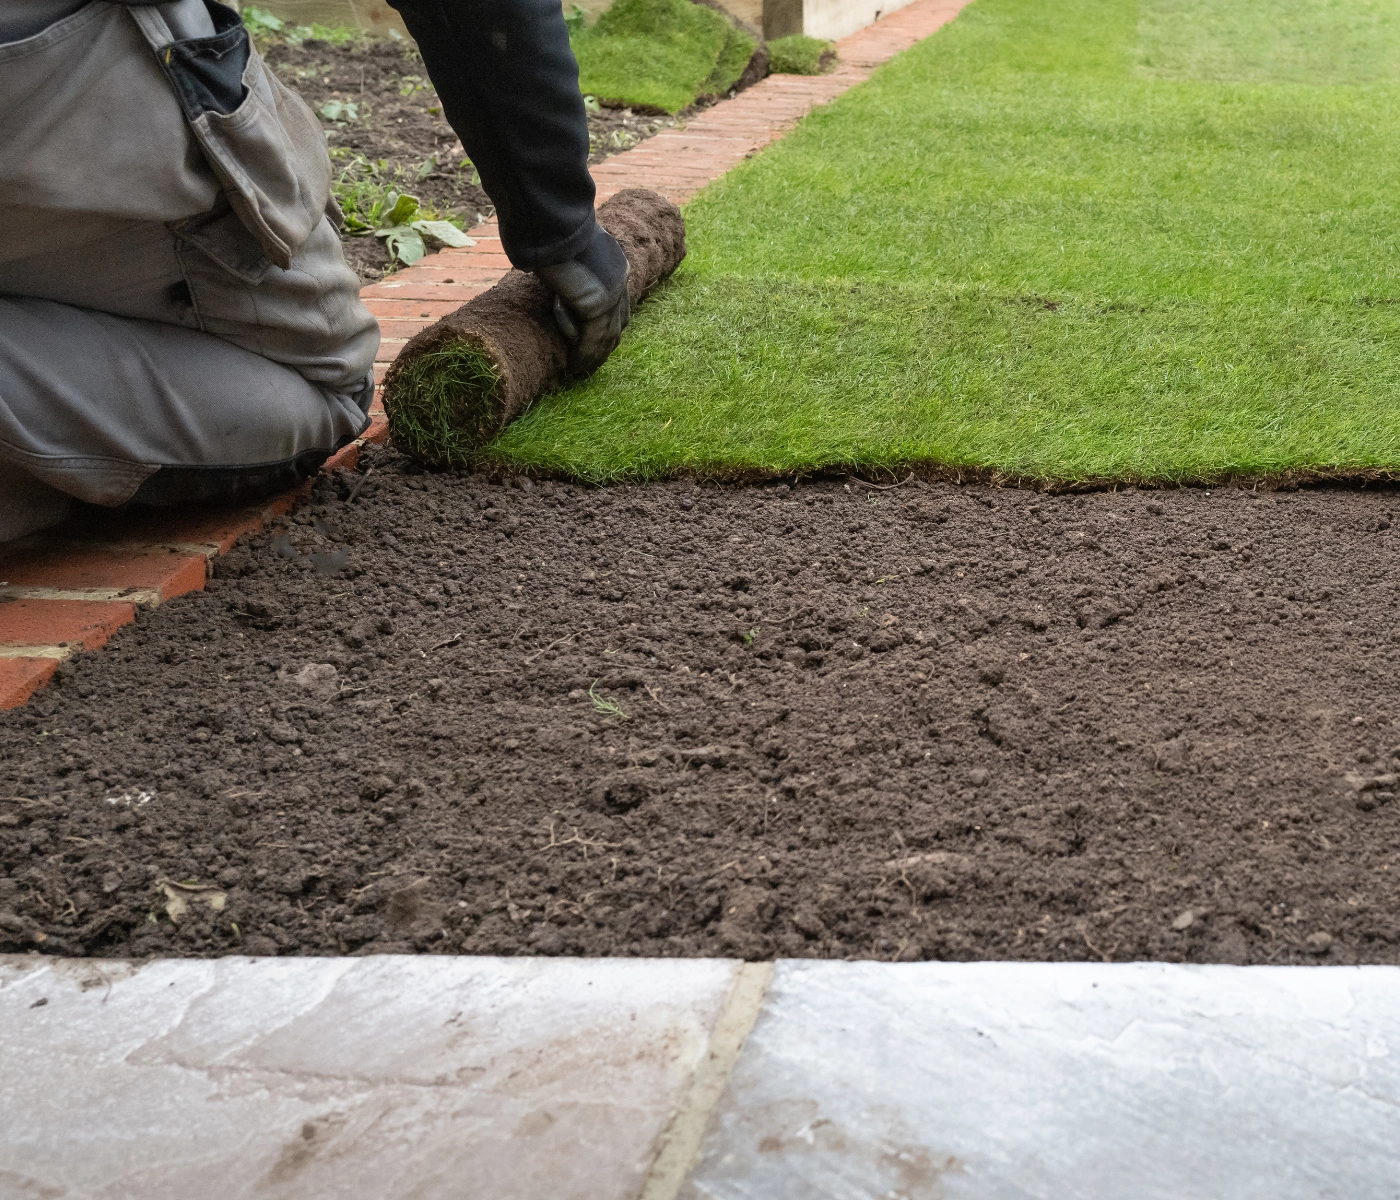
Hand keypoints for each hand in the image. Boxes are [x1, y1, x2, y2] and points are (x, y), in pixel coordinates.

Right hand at [536, 224, 630, 376]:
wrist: (550, 222)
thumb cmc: (548, 230)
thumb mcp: (566, 252)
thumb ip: (568, 269)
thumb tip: (552, 277)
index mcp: (616, 264)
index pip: (618, 305)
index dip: (607, 326)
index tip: (595, 342)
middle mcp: (620, 280)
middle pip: (618, 324)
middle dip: (604, 346)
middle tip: (589, 364)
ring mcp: (612, 293)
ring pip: (607, 337)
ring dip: (593, 357)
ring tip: (580, 371)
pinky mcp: (597, 305)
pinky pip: (593, 340)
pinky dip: (584, 357)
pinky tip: (576, 368)